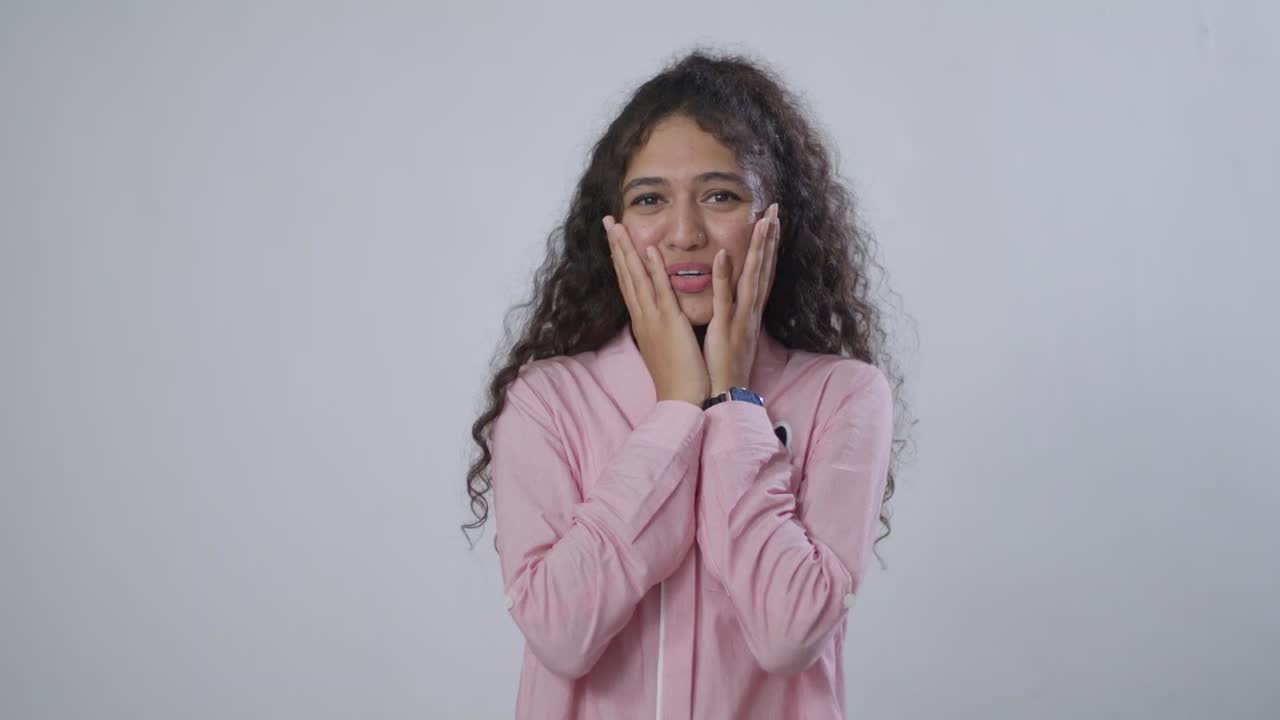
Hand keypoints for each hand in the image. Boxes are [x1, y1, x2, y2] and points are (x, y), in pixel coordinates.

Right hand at [604, 215, 710, 406]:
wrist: (683, 400)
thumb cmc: (679, 376)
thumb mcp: (667, 344)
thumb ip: (662, 325)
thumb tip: (659, 314)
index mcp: (644, 321)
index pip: (629, 283)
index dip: (621, 259)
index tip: (615, 238)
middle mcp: (644, 316)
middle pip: (626, 275)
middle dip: (616, 247)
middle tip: (608, 221)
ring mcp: (654, 319)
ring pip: (636, 278)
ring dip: (627, 250)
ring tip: (617, 226)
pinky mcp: (669, 324)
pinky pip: (660, 292)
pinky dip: (653, 271)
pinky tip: (648, 250)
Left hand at [704, 202, 779, 396]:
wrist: (723, 397)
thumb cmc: (723, 367)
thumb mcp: (732, 333)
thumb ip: (734, 311)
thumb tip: (732, 295)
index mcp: (750, 311)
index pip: (763, 272)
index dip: (769, 246)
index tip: (772, 220)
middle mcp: (750, 311)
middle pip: (764, 268)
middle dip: (770, 238)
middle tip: (775, 208)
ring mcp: (740, 318)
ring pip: (752, 277)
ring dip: (758, 249)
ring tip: (762, 221)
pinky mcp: (725, 328)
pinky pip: (725, 299)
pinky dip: (725, 276)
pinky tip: (724, 254)